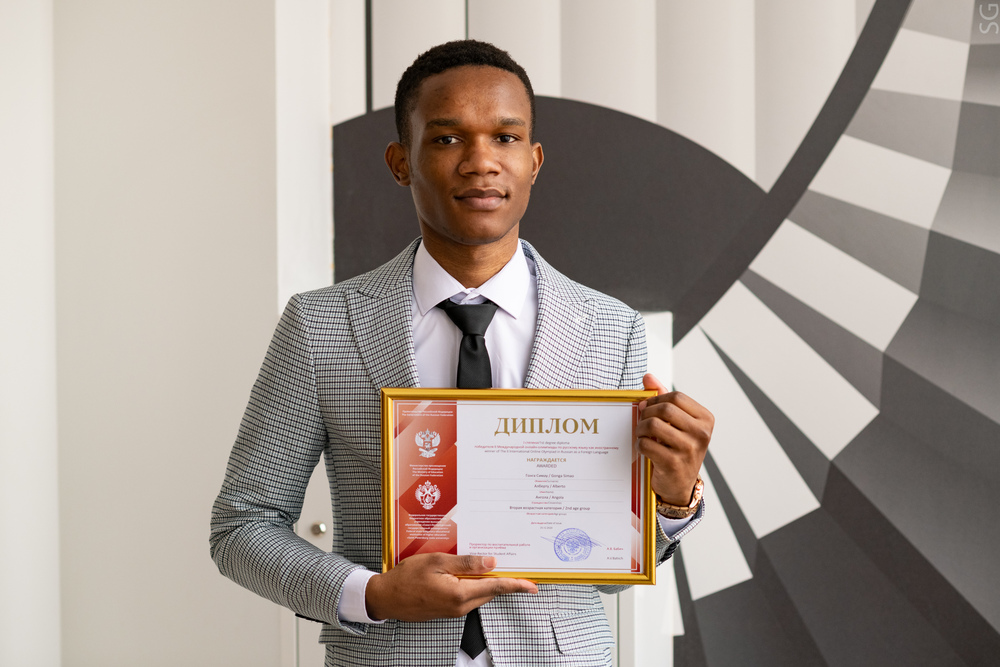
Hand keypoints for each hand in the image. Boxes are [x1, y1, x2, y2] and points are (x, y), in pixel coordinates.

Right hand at [365, 553, 537, 621]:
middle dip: (502, 579)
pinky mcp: (447, 609)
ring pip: (478, 593)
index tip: (532, 586)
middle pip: (489, 591)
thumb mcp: (437, 562)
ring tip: (486, 563)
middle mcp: (460, 607)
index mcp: (460, 595)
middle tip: (513, 563)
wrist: (386, 597)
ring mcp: (453, 610)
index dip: (517, 585)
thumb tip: (491, 563)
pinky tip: (467, 571)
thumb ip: (466, 563)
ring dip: (485, 580)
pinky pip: (467, 596)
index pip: (496, 588)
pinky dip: (472, 584)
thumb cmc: (407, 578)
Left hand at [636, 373, 713, 505]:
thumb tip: (648, 377)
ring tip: (641, 434)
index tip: (648, 407)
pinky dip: (640, 444)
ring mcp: (689, 450)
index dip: (656, 399)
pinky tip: (643, 448)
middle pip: (665, 409)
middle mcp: (702, 434)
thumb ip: (663, 397)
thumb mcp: (676, 422)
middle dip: (647, 413)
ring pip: (654, 425)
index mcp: (705, 419)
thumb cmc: (677, 448)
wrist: (679, 484)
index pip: (676, 397)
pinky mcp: (674, 464)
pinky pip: (647, 444)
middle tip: (642, 421)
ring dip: (640, 428)